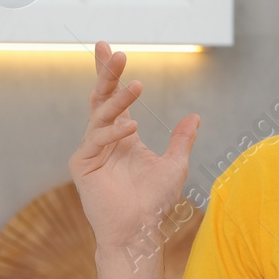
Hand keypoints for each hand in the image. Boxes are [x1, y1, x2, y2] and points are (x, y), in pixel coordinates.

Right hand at [68, 41, 199, 250]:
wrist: (140, 231)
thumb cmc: (155, 202)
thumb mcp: (175, 165)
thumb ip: (182, 140)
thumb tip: (195, 116)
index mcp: (122, 135)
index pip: (115, 99)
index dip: (110, 74)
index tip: (107, 48)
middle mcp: (104, 138)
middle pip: (101, 98)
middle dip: (106, 74)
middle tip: (114, 51)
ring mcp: (91, 150)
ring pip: (100, 114)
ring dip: (118, 98)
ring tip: (138, 85)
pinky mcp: (82, 164)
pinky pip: (97, 139)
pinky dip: (114, 132)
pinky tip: (132, 129)